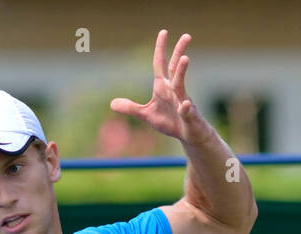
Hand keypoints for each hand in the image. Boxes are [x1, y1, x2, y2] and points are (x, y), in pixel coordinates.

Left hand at [110, 29, 208, 144]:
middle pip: (176, 67)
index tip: (163, 32)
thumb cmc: (169, 121)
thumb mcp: (146, 115)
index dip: (160, 48)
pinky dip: (186, 108)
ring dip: (182, 72)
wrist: (188, 135)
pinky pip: (187, 111)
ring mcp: (183, 101)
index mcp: (163, 87)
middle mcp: (174, 90)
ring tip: (185, 59)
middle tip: (186, 35)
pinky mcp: (189, 116)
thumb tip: (112, 103)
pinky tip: (185, 106)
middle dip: (180, 51)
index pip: (161, 64)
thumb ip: (131, 108)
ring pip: (182, 84)